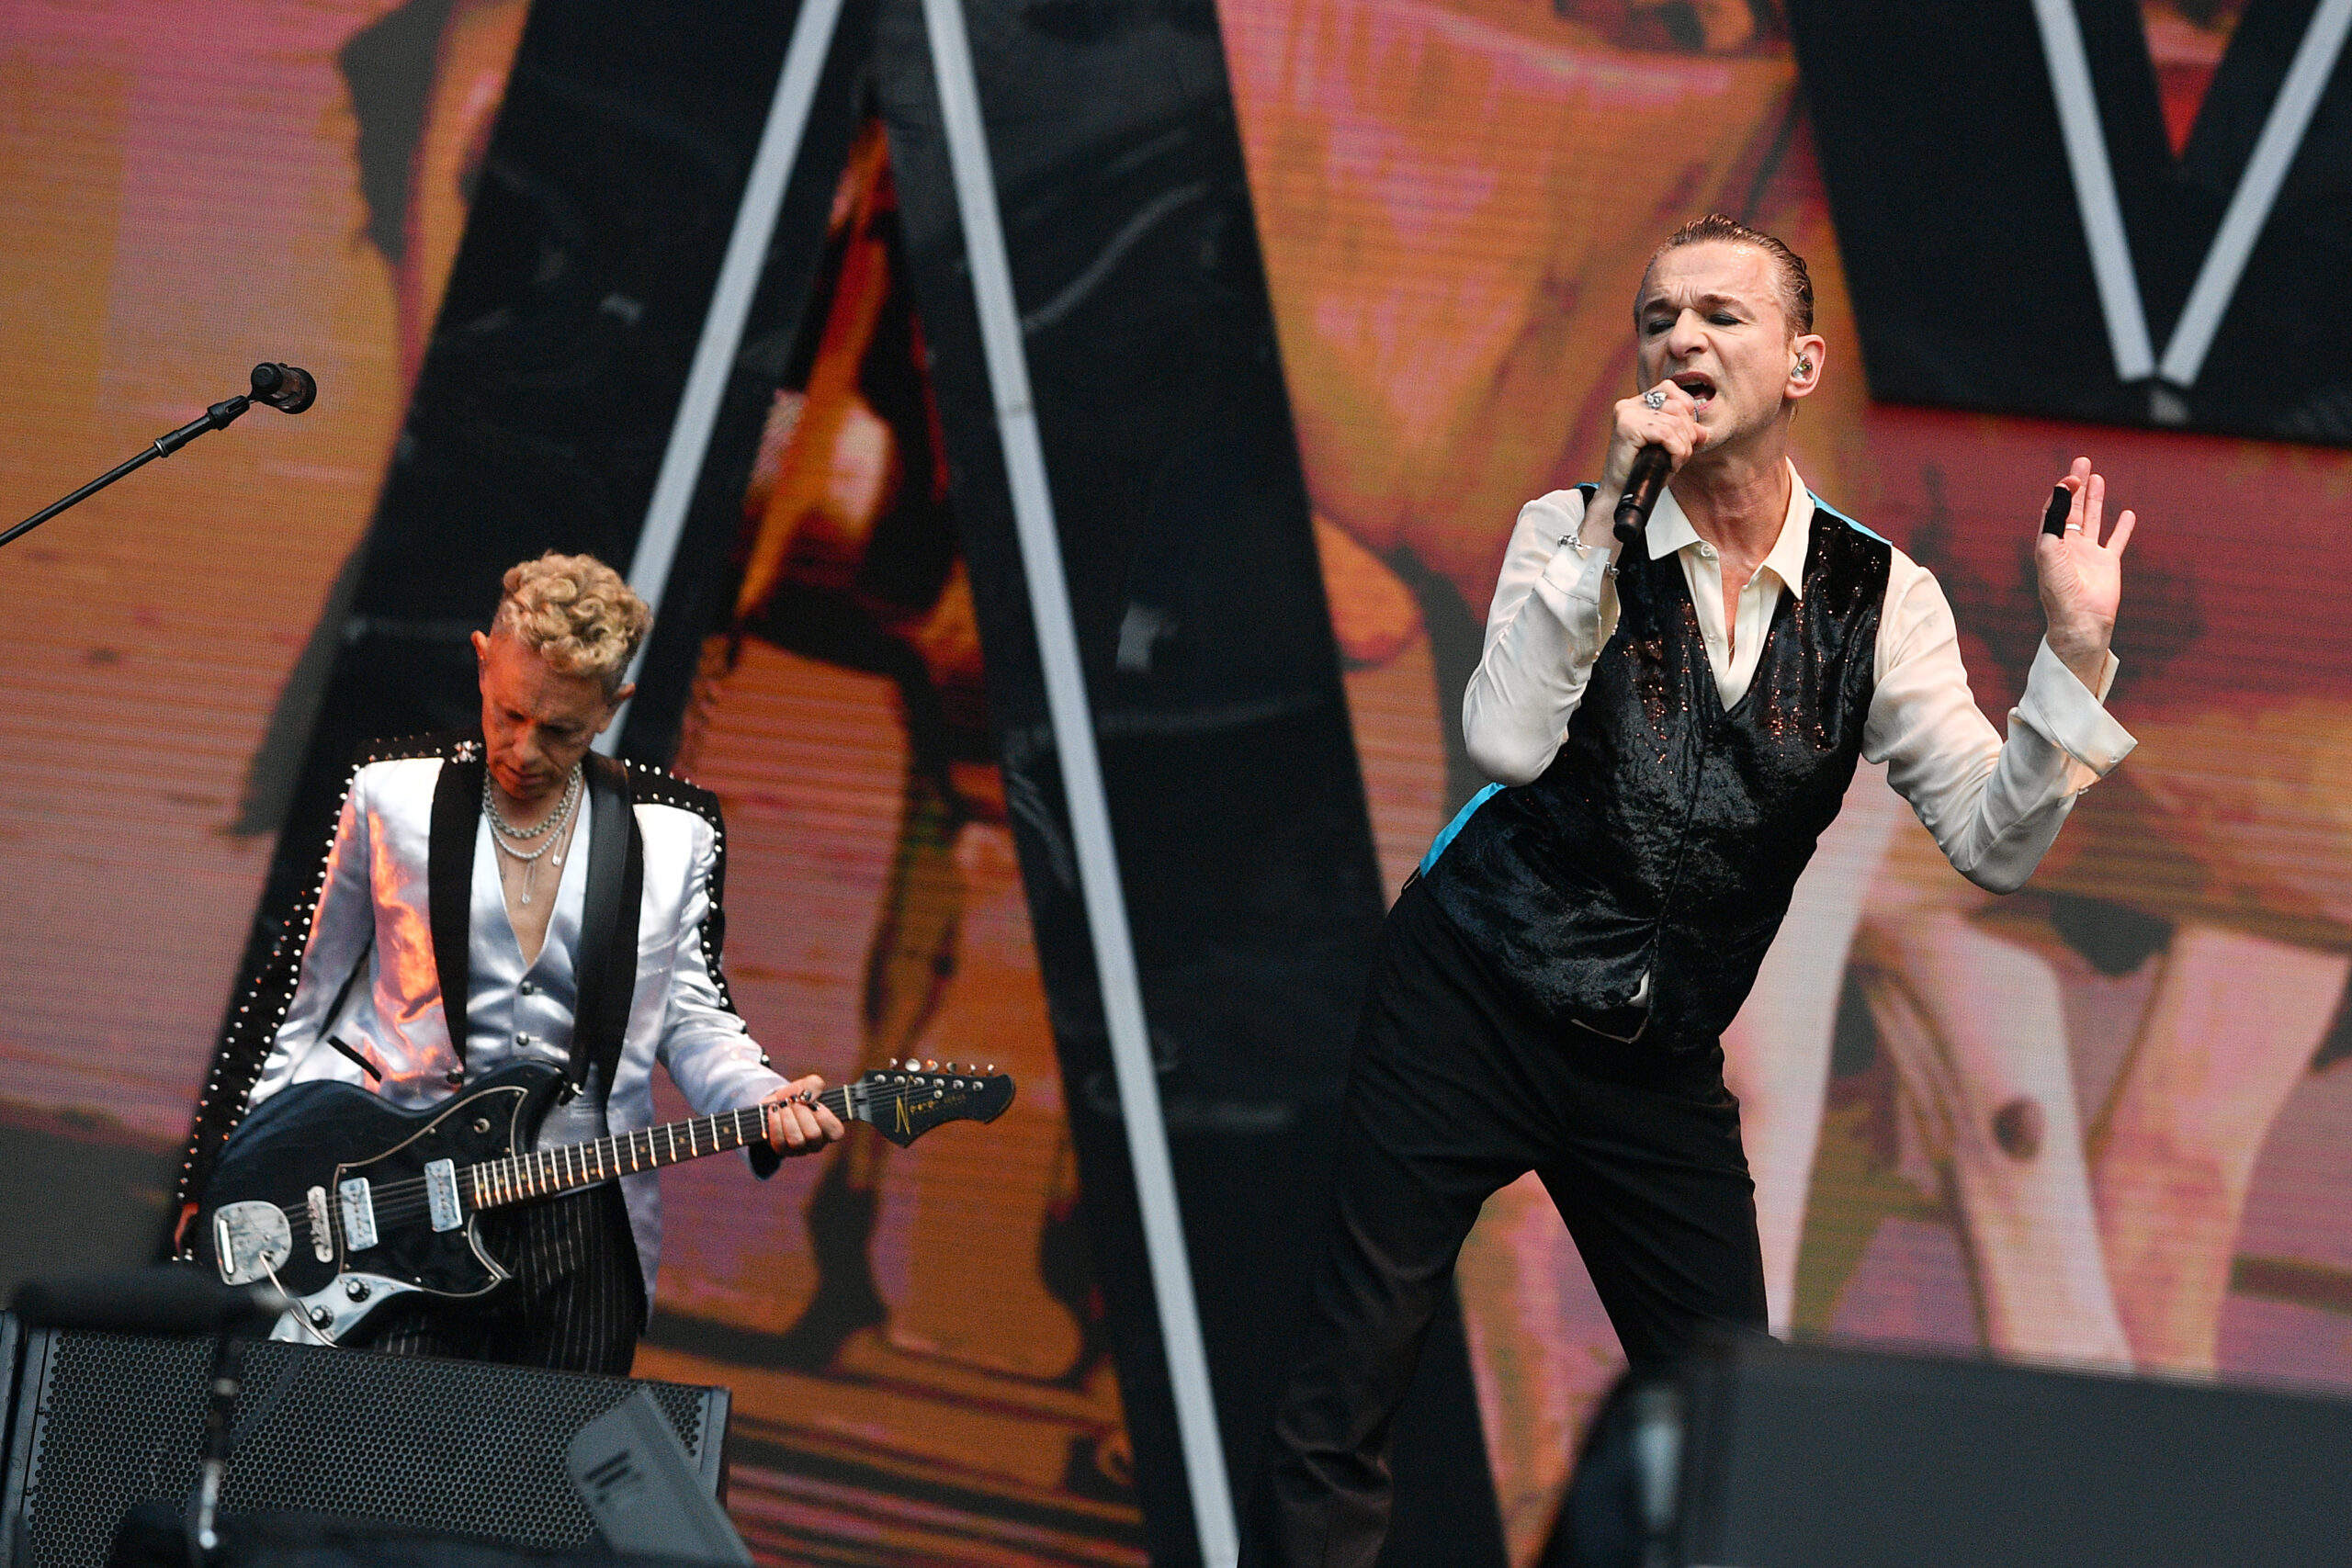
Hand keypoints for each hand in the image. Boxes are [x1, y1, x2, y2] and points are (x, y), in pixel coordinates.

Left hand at [763, 1074, 845, 1153]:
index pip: (835, 1131)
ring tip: (783, 1105)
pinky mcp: (782, 1150)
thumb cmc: (798, 1096)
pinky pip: (779, 1142)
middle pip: (813, 1135)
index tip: (813, 1102)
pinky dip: (775, 1123)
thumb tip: (807, 1096)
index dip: (823, 1116)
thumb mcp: (808, 1085)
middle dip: (801, 1113)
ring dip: (788, 1118)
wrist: (777, 1102)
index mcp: (830, 1130)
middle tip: (794, 1100)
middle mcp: (817, 1143)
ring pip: (796, 1140)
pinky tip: (774, 1111)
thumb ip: (814, 1085)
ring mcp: (800, 1149)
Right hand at [1585, 379, 1704, 547]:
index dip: (1687, 413)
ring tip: (1674, 462)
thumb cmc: (1643, 472)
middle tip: (1679, 456)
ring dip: (1683, 447)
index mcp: (1638, 403)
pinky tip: (1671, 464)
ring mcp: (1627, 414)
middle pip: (1678, 406)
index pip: (1672, 390)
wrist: (1621, 495)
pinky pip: (1666, 433)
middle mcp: (1630, 404)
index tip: (1683, 439)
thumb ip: (1687, 433)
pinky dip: (1676, 451)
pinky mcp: (1627, 427)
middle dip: (1688, 434)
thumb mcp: (1670, 448)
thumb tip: (1703, 432)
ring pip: (1675, 422)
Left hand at [2035, 456, 2135, 692]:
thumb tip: (2062, 489)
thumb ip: (2055, 520)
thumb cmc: (2059, 589)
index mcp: (2050, 543)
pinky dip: (2122, 527)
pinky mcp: (2107, 565)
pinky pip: (2116, 541)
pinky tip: (2127, 513)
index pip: (2055, 510)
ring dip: (2095, 499)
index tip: (2071, 476)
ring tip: (2098, 478)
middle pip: (2073, 509)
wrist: (2080, 619)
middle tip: (2083, 462)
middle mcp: (2068, 546)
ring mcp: (2088, 555)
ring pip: (2093, 520)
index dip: (2062, 491)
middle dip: (2077, 486)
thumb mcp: (2050, 550)